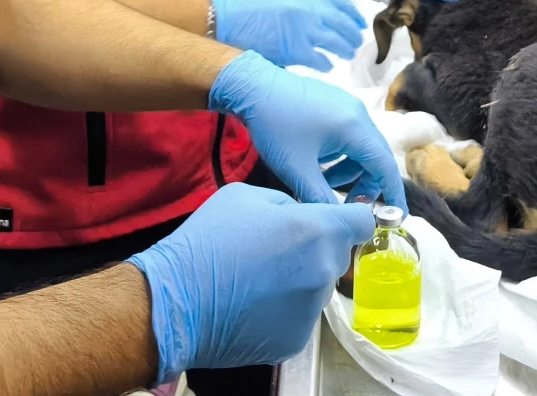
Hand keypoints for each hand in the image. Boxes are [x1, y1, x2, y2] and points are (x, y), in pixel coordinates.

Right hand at [128, 183, 374, 377]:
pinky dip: (285, 310)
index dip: (350, 219)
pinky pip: (301, 316)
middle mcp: (322, 271)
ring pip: (319, 287)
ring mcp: (312, 310)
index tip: (338, 222)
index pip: (362, 223)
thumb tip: (303, 214)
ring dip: (300, 281)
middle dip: (317, 250)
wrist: (174, 302)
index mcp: (316, 231)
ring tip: (259, 279)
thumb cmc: (207, 243)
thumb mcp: (247, 196)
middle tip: (278, 251)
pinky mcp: (297, 339)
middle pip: (338, 256)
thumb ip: (289, 203)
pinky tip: (254, 303)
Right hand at [207, 0, 364, 70]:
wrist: (228, 18)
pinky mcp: (296, 51)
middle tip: (356, 42)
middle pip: (344, 25)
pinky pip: (320, 60)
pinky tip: (328, 66)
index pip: (343, 4)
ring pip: (337, 44)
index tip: (360, 22)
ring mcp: (306, 31)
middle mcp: (313, 10)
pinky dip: (326, 64)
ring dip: (345, 50)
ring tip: (347, 54)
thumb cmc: (250, 2)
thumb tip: (323, 3)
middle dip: (353, 35)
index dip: (354, 15)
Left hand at [210, 50, 406, 211]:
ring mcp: (348, 106)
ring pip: (362, 147)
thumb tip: (336, 221)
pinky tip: (318, 164)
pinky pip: (350, 135)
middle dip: (368, 184)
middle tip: (350, 205)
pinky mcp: (336, 104)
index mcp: (354, 128)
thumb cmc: (274, 126)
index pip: (385, 167)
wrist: (253, 86)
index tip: (397, 216)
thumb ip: (319, 198)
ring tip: (323, 183)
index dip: (393, 194)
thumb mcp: (296, 169)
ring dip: (350, 170)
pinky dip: (342, 155)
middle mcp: (358, 114)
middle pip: (377, 157)